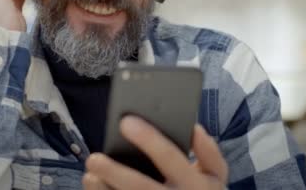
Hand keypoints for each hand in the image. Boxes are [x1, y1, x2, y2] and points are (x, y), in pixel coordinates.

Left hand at [83, 116, 227, 189]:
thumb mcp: (216, 173)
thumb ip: (208, 151)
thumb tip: (194, 128)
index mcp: (198, 183)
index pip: (170, 157)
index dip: (149, 139)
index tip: (125, 121)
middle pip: (141, 186)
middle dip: (115, 172)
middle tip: (94, 159)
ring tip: (89, 176)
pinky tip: (95, 187)